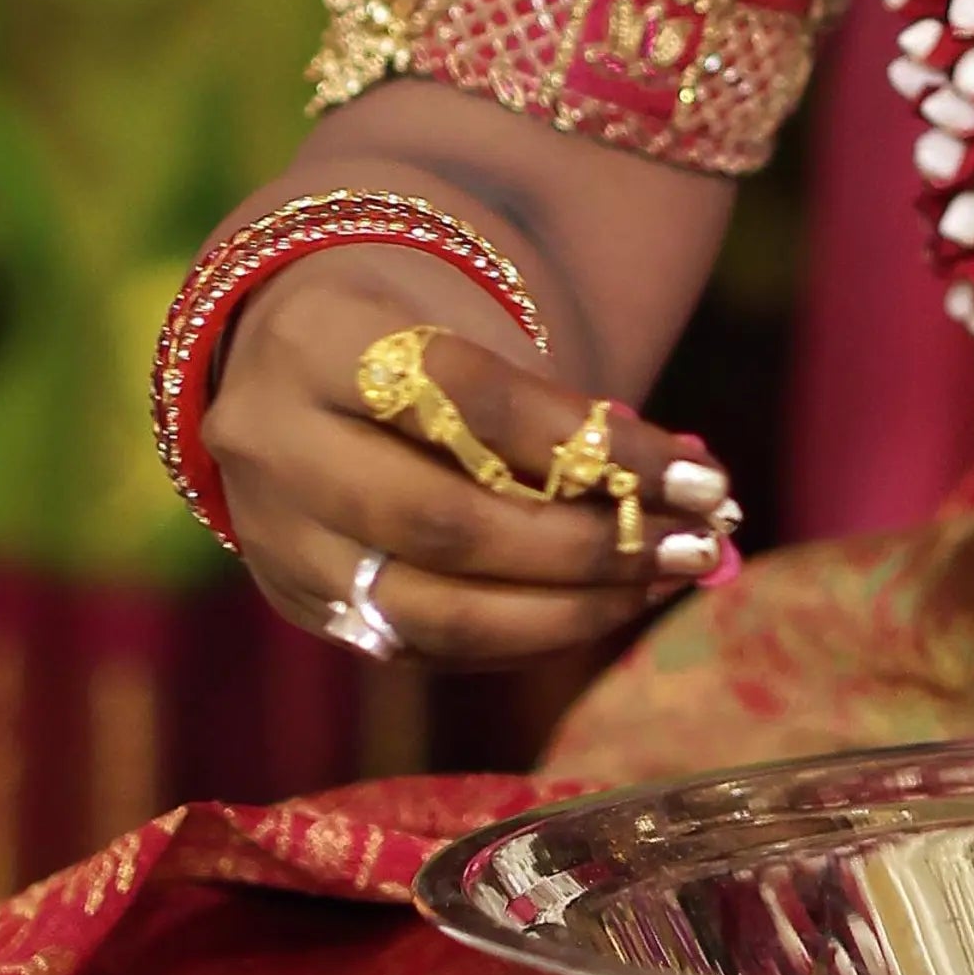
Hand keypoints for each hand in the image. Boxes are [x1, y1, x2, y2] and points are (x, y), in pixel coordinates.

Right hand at [208, 245, 739, 664]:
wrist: (291, 361)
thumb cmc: (415, 333)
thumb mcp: (474, 332)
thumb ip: (567, 411)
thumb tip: (693, 486)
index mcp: (315, 336)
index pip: (474, 401)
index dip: (593, 448)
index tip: (700, 475)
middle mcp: (273, 441)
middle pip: (446, 521)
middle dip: (586, 546)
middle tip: (693, 545)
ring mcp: (274, 536)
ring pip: (431, 608)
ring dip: (567, 609)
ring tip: (660, 579)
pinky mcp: (298, 602)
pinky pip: (423, 642)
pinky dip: (524, 631)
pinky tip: (599, 603)